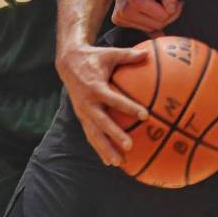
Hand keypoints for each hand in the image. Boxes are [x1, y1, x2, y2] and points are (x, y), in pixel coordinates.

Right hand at [56, 43, 149, 165]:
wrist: (68, 63)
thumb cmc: (95, 57)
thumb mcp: (111, 54)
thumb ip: (129, 55)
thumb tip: (149, 53)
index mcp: (95, 87)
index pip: (114, 99)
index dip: (128, 107)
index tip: (145, 115)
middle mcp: (87, 103)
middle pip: (101, 123)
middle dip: (114, 135)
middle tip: (129, 146)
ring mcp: (83, 112)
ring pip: (94, 134)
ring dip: (105, 149)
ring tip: (119, 163)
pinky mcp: (82, 117)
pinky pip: (91, 135)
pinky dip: (99, 149)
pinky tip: (109, 161)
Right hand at [110, 0, 181, 33]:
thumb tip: (170, 11)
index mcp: (135, 0)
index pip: (163, 17)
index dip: (172, 8)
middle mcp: (124, 10)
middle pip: (157, 25)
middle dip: (166, 14)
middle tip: (165, 1)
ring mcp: (119, 16)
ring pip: (150, 28)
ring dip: (156, 17)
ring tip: (154, 2)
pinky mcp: (118, 19)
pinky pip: (142, 28)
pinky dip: (148, 19)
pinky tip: (146, 8)